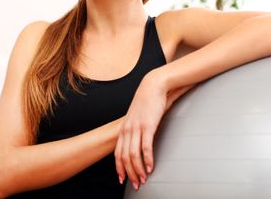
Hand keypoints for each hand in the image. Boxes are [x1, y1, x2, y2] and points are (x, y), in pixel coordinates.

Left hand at [114, 70, 168, 189]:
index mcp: (124, 128)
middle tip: (136, 184)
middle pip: (124, 157)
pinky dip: (148, 159)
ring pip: (133, 155)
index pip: (118, 153)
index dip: (119, 168)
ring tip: (144, 180)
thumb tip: (138, 141)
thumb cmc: (147, 101)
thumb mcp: (137, 117)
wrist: (153, 85)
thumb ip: (136, 129)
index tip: (122, 179)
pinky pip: (146, 147)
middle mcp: (127, 129)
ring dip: (139, 170)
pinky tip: (151, 167)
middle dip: (129, 173)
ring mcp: (137, 128)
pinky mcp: (148, 126)